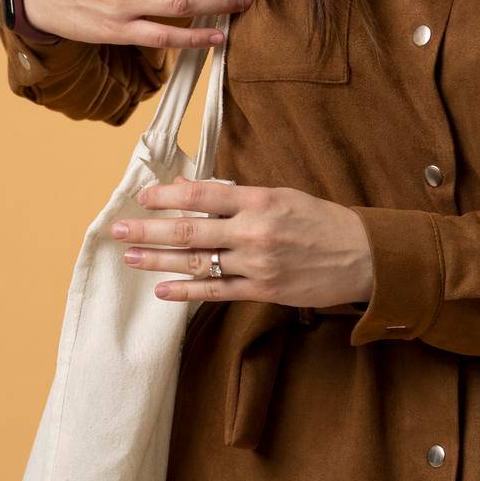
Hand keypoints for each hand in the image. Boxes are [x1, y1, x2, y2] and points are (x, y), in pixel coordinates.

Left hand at [109, 177, 375, 306]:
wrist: (360, 256)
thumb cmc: (320, 220)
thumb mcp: (282, 195)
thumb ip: (238, 195)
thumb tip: (193, 188)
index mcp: (260, 199)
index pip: (203, 194)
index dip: (169, 195)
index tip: (144, 196)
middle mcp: (254, 230)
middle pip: (190, 229)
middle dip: (150, 228)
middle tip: (119, 228)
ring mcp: (256, 263)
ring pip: (197, 262)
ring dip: (159, 259)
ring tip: (131, 257)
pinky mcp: (262, 290)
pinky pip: (216, 291)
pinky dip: (186, 292)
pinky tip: (162, 290)